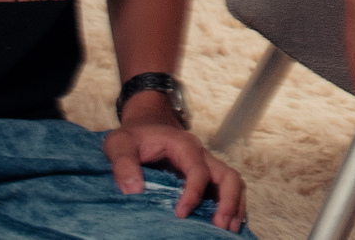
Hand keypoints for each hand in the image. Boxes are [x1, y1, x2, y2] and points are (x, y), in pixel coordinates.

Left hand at [104, 115, 246, 230]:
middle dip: (228, 201)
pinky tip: (226, 225)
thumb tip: (134, 190)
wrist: (145, 126)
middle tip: (220, 227)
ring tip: (229, 231)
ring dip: (234, 206)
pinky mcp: (205, 178)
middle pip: (228, 175)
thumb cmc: (133, 136)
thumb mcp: (119, 143)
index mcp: (183, 145)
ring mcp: (206, 166)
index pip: (199, 170)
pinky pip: (226, 189)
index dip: (193, 193)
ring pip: (232, 182)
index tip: (181, 215)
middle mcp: (201, 155)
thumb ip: (123, 163)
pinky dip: (232, 206)